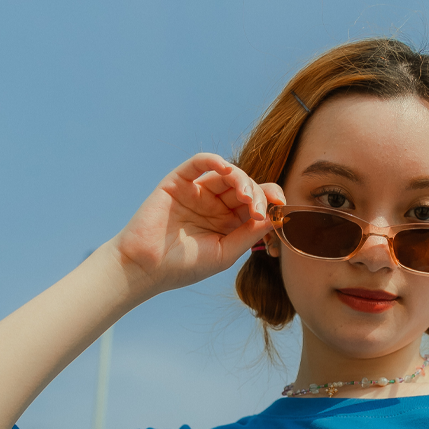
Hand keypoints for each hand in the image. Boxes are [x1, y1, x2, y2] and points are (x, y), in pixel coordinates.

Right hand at [111, 153, 284, 292]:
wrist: (147, 267)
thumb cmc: (185, 266)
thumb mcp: (225, 252)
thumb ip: (249, 233)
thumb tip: (275, 215)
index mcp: (228, 223)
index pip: (255, 204)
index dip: (270, 200)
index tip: (281, 206)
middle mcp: (215, 204)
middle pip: (245, 187)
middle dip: (258, 193)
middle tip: (258, 209)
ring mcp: (197, 191)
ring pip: (227, 174)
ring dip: (242, 180)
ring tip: (246, 197)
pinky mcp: (179, 181)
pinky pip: (199, 162)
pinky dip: (214, 161)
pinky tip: (227, 170)